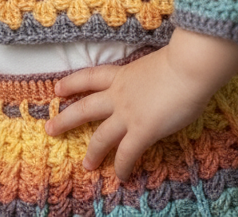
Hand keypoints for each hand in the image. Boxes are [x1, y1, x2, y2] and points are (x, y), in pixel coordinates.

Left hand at [45, 30, 237, 181]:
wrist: (188, 67)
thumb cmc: (181, 60)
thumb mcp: (156, 64)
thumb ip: (150, 77)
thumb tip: (159, 85)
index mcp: (123, 75)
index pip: (91, 77)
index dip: (73, 83)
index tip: (57, 89)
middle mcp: (119, 95)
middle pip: (85, 108)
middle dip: (66, 119)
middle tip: (50, 128)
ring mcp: (128, 114)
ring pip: (101, 136)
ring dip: (93, 152)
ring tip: (87, 165)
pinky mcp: (142, 131)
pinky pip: (127, 154)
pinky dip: (123, 166)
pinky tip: (122, 176)